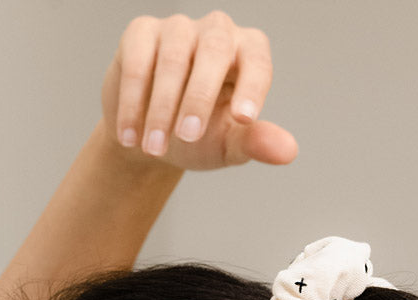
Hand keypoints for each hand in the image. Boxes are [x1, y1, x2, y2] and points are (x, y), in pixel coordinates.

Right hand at [101, 12, 297, 171]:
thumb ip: (255, 143)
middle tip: (187, 137)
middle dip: (198, 98)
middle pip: (214, 53)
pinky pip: (137, 62)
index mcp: (248, 52)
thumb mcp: (228, 143)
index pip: (257, 61)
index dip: (252, 87)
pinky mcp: (141, 33)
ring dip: (160, 108)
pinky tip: (129, 136)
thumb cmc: (197, 136)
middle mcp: (217, 31)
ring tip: (153, 148)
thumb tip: (288, 152)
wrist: (150, 138)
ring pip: (173, 59)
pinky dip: (131, 101)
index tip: (243, 118)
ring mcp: (178, 28)